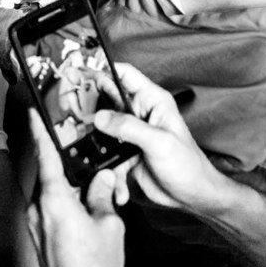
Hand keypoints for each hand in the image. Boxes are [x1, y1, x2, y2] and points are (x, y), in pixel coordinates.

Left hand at [27, 109, 123, 266]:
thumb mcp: (109, 225)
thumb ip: (102, 194)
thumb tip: (102, 177)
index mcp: (54, 200)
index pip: (45, 156)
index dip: (40, 131)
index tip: (32, 111)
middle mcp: (38, 209)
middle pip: (50, 174)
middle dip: (65, 163)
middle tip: (80, 150)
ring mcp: (35, 225)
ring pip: (51, 193)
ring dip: (68, 188)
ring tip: (91, 186)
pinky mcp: (39, 238)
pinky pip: (51, 210)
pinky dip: (65, 204)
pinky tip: (84, 210)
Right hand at [92, 63, 230, 215]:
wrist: (193, 195)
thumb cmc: (189, 166)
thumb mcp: (159, 142)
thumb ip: (129, 127)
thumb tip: (101, 117)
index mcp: (153, 101)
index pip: (125, 75)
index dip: (103, 70)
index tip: (81, 73)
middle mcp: (141, 114)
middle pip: (108, 100)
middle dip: (90, 107)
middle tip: (72, 113)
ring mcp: (132, 133)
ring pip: (104, 129)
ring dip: (96, 142)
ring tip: (87, 150)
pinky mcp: (127, 153)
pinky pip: (107, 154)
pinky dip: (106, 166)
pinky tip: (113, 180)